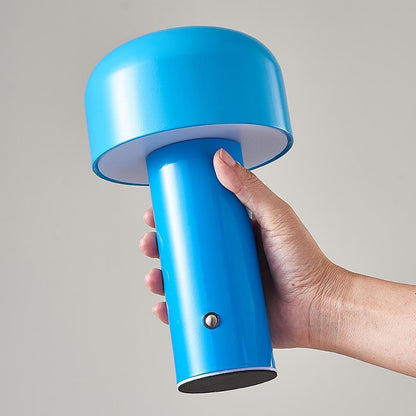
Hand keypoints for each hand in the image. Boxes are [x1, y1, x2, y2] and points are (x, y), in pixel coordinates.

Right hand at [140, 148, 343, 348]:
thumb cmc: (305, 261)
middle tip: (148, 245)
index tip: (153, 213)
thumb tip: (219, 158)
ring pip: (182, 279)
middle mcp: (226, 258)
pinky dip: (174, 310)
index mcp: (235, 233)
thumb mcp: (276, 217)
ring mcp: (224, 284)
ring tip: (154, 278)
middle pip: (183, 249)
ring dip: (160, 278)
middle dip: (159, 246)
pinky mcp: (225, 310)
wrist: (320, 308)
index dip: (171, 217)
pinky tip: (162, 308)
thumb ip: (250, 188)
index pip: (196, 220)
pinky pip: (193, 309)